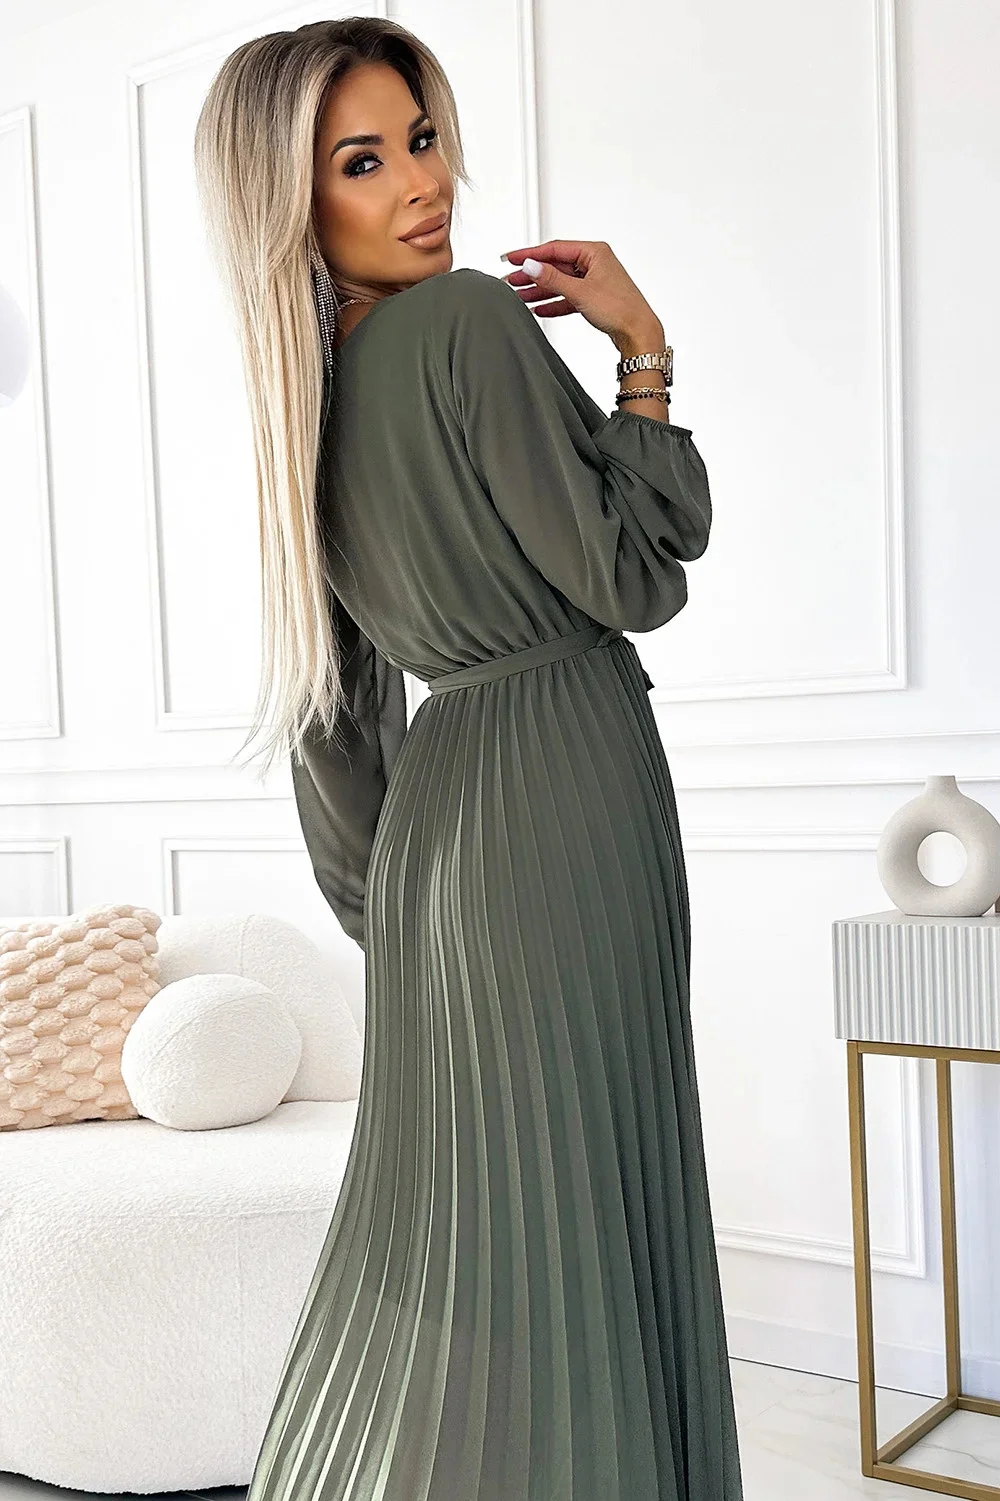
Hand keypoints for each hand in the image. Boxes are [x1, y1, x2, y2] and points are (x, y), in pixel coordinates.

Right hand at [499, 239, 661, 350]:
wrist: (638, 333)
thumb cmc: (620, 309)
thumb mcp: (580, 291)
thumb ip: (552, 278)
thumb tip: (531, 266)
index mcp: (594, 252)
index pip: (554, 249)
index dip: (530, 254)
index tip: (512, 258)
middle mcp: (595, 264)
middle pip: (556, 266)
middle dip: (532, 274)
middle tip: (511, 279)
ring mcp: (594, 281)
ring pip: (560, 282)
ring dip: (540, 290)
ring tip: (520, 295)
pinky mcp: (594, 298)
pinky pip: (568, 297)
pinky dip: (554, 303)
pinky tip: (540, 309)